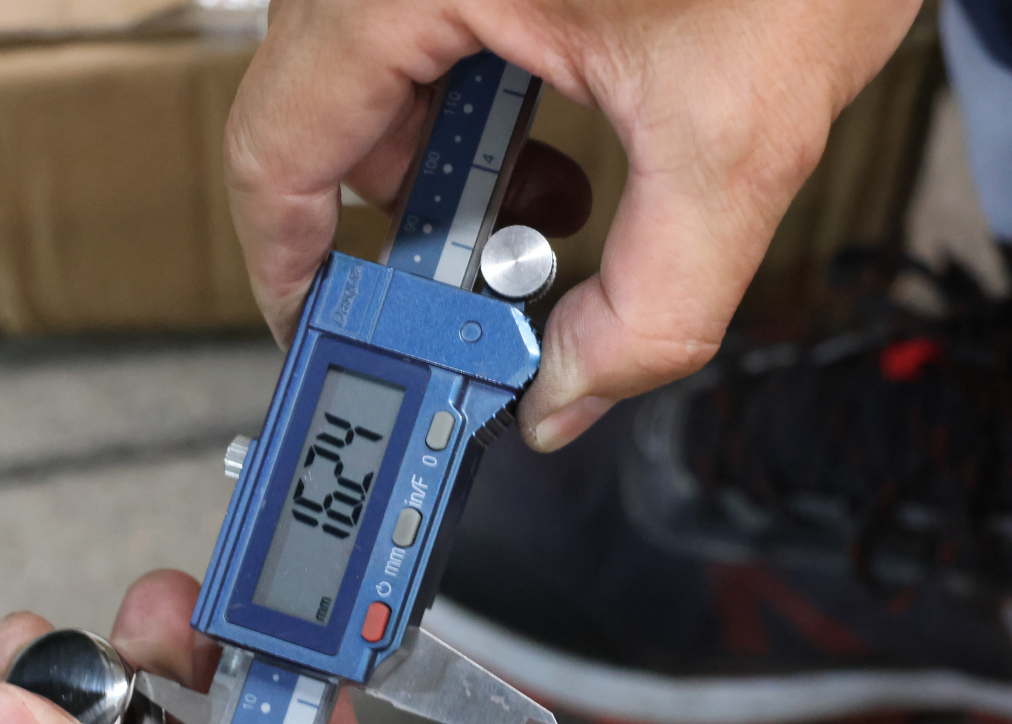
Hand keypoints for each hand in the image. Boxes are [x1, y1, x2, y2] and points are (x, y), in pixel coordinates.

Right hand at [226, 0, 922, 449]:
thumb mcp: (739, 131)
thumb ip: (652, 304)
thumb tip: (563, 393)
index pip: (275, 148)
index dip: (288, 265)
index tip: (321, 331)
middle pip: (322, 115)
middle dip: (408, 217)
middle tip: (482, 280)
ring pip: (371, 68)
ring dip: (450, 158)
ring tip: (551, 194)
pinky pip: (420, 20)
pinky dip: (474, 91)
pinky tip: (558, 117)